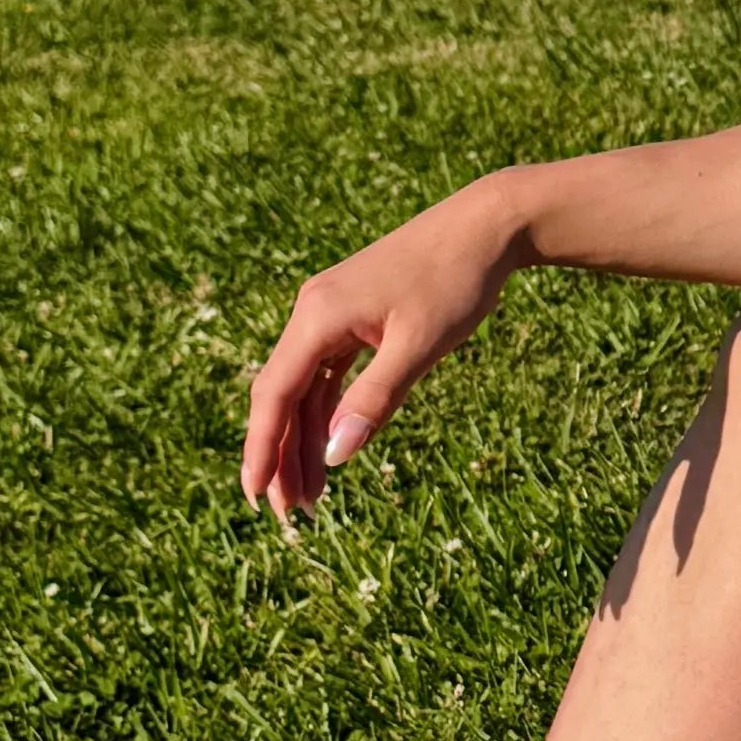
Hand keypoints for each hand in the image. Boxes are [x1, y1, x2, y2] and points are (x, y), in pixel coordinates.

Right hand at [238, 190, 521, 522]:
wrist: (486, 225)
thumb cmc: (456, 280)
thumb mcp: (420, 346)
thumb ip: (376, 400)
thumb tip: (334, 454)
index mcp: (318, 317)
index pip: (274, 394)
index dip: (261, 448)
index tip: (254, 496)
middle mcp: (313, 312)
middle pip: (282, 395)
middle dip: (281, 456)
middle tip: (289, 515)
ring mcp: (330, 313)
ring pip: (304, 388)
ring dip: (303, 439)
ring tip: (309, 495)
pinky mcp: (352, 316)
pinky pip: (326, 373)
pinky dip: (326, 411)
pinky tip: (329, 446)